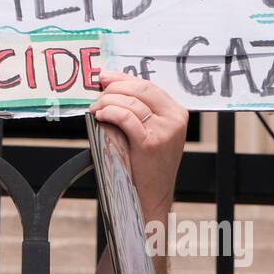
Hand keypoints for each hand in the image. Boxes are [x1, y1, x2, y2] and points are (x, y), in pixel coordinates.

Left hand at [88, 71, 187, 216]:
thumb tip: (112, 87)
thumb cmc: (148, 165)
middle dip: (113, 88)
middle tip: (97, 93)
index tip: (105, 76)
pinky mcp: (151, 142)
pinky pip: (126, 118)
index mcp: (177, 112)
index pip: (148, 85)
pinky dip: (109, 113)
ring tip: (96, 109)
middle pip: (140, 89)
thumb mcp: (153, 132)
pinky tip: (100, 116)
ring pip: (130, 102)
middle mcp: (174, 119)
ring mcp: (165, 130)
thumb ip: (141, 110)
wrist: (153, 196)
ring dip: (106, 101)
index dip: (123, 78)